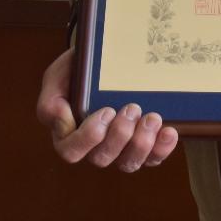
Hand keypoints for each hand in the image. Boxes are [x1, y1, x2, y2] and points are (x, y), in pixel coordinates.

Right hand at [35, 49, 177, 170]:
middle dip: (119, 136)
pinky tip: (169, 131)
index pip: (71, 152)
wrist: (109, 56)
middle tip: (132, 108)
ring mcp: (121, 148)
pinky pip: (153, 157)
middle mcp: (94, 147)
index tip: (106, 111)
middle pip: (102, 159)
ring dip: (141, 144)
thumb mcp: (58, 77)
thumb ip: (51, 101)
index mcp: (69, 135)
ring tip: (152, 117)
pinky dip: (162, 148)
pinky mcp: (144, 144)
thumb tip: (64, 123)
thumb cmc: (79, 70)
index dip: (89, 138)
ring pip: (128, 163)